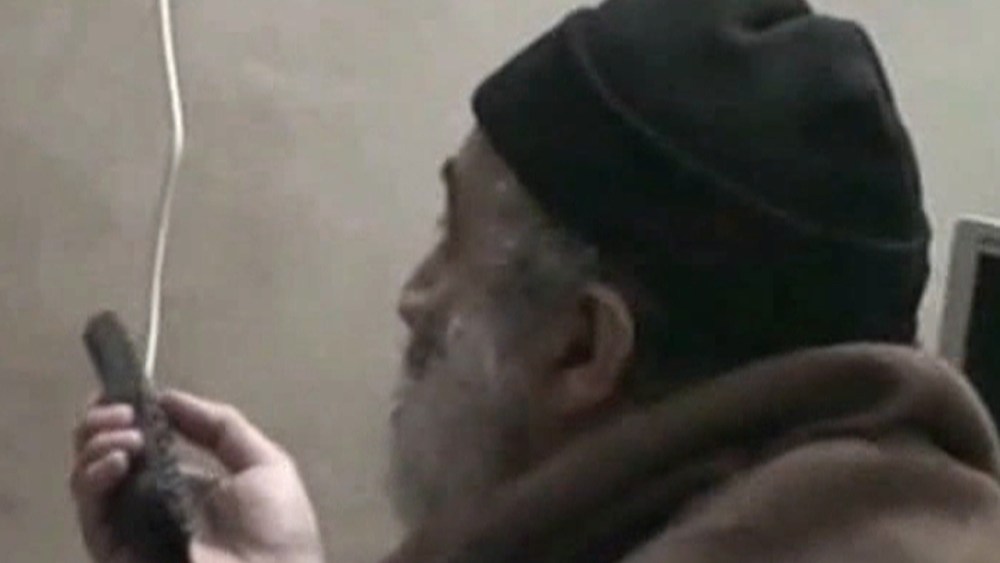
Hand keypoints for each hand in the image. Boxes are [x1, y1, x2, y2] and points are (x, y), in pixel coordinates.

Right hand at [70, 390, 324, 562]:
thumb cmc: (279, 529)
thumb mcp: (265, 464)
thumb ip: (221, 427)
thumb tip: (168, 398)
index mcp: (184, 484)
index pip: (138, 444)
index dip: (125, 416)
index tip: (127, 393)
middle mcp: (150, 503)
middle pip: (104, 457)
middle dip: (102, 424)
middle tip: (120, 411)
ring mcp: (131, 529)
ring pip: (88, 482)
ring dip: (98, 446)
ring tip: (128, 438)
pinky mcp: (117, 553)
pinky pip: (91, 516)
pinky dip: (94, 480)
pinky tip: (119, 461)